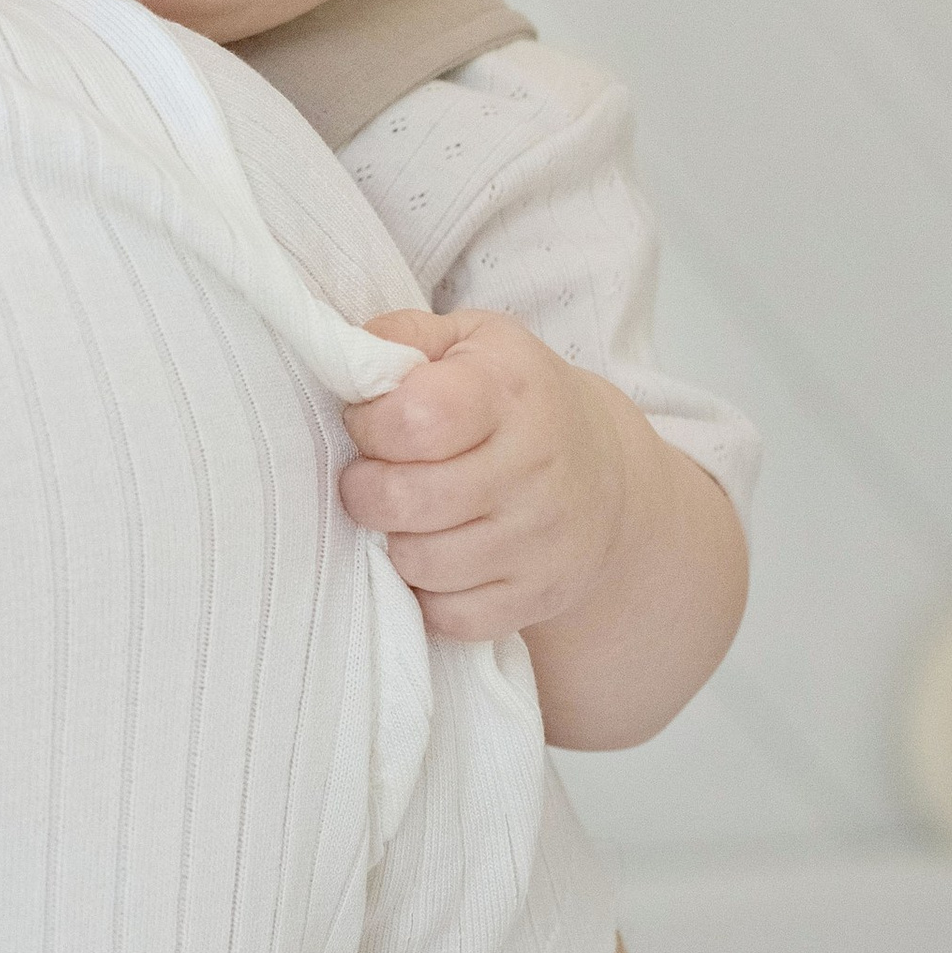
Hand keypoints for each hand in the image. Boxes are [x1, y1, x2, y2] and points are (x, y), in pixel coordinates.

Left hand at [338, 307, 631, 644]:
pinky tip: (436, 556)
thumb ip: (402, 336)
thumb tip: (346, 359)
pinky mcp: (540, 594)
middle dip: (366, 490)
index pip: (414, 419)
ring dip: (394, 541)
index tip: (370, 423)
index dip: (369, 425)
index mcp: (509, 391)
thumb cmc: (516, 399)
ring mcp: (541, 539)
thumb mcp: (470, 341)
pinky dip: (427, 593)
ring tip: (407, 516)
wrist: (605, 470)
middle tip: (375, 477)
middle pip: (406, 499)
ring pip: (419, 563)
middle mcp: (534, 466)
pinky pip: (450, 616)